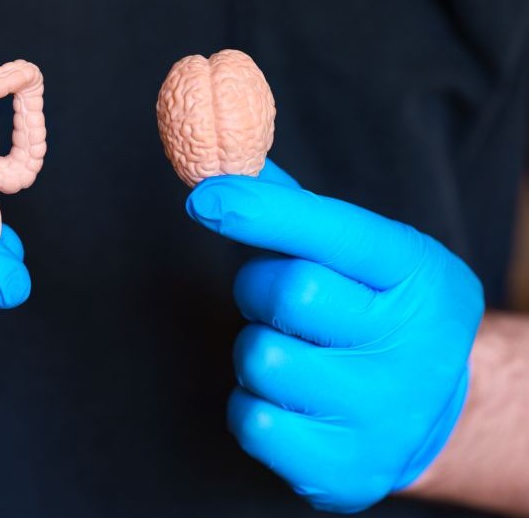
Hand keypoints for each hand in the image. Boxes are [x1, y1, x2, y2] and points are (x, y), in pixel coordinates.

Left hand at [185, 160, 483, 512]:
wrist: (424, 411)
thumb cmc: (375, 314)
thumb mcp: (363, 255)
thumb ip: (297, 212)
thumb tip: (224, 160)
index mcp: (419, 276)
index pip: (336, 233)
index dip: (266, 212)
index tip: (204, 197)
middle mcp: (413, 347)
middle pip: (290, 292)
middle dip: (261, 290)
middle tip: (283, 301)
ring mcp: (383, 414)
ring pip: (262, 358)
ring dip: (258, 349)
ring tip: (295, 353)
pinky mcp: (345, 468)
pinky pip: (253, 421)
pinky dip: (254, 406)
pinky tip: (290, 401)